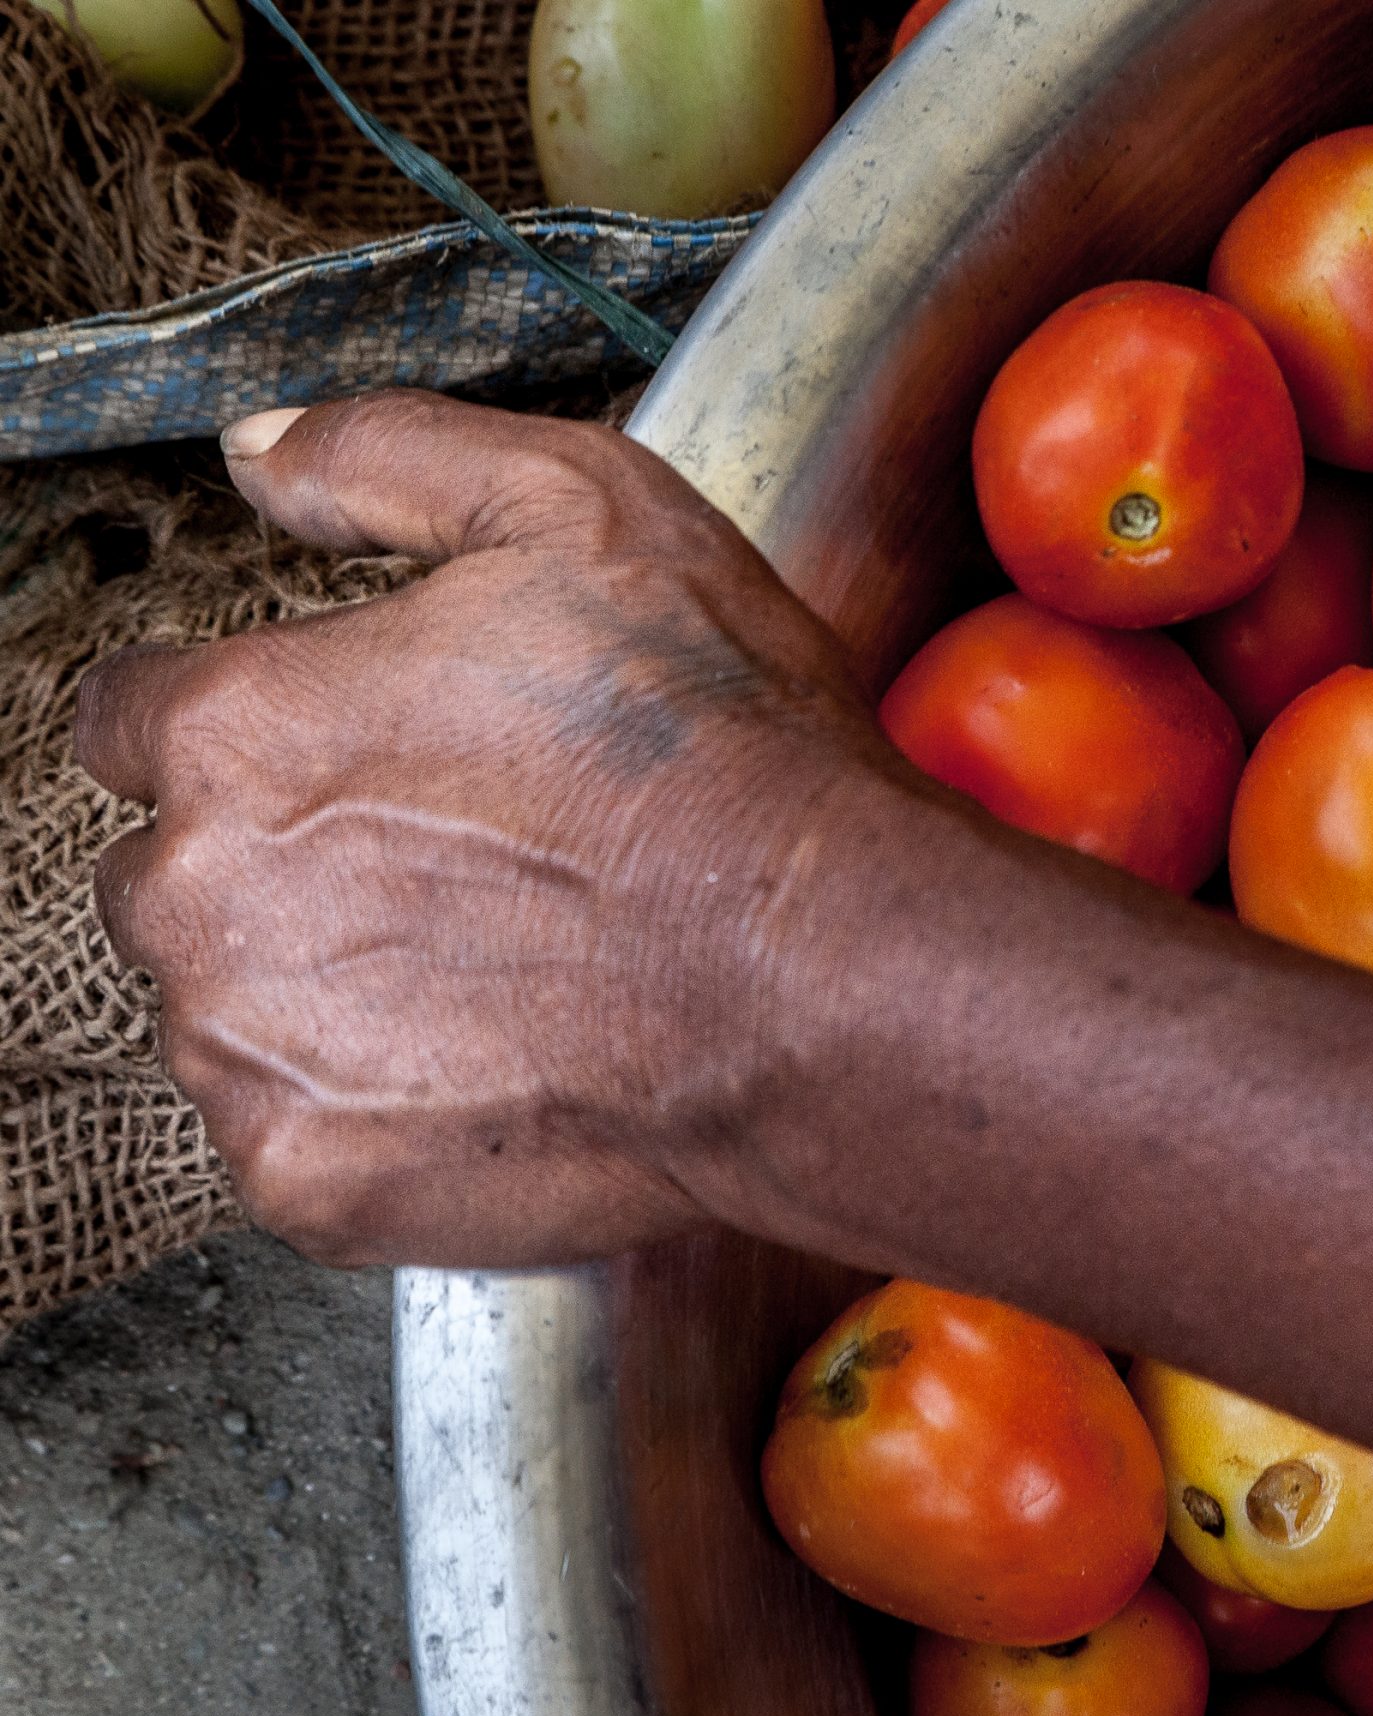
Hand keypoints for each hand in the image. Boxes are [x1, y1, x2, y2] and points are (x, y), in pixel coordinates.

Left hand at [75, 391, 893, 1267]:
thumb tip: (257, 456)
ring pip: (229, 1014)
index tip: (350, 758)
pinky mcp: (314, 1180)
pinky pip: (296, 1142)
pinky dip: (377, 1115)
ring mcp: (247, 1051)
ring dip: (324, 995)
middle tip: (459, 873)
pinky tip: (498, 1067)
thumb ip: (385, 456)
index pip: (130, 718)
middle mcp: (200, 893)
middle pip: (173, 877)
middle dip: (285, 871)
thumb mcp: (583, 511)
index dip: (251, 726)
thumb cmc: (718, 756)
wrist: (821, 978)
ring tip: (494, 978)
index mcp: (236, 727)